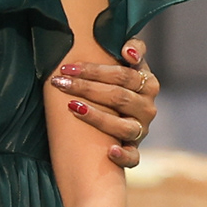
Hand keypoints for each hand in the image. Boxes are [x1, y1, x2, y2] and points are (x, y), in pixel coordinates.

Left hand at [50, 40, 162, 169]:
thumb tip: (128, 48)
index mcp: (147, 82)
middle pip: (118, 96)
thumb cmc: (117, 85)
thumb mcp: (124, 64)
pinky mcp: (135, 150)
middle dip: (86, 88)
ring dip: (97, 117)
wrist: (121, 119)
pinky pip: (134, 157)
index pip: (124, 73)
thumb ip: (130, 49)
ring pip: (123, 125)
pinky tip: (110, 150)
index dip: (96, 70)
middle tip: (59, 82)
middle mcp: (147, 106)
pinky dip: (124, 155)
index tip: (69, 67)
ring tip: (72, 107)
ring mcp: (141, 129)